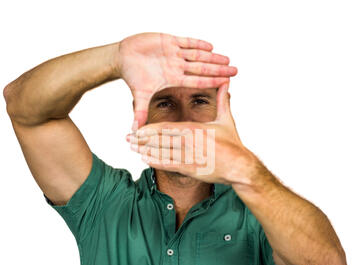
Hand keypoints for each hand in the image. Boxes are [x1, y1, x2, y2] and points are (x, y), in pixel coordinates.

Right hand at [117, 33, 237, 130]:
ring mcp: (174, 53)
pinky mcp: (169, 40)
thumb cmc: (132, 76)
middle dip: (219, 69)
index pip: (196, 80)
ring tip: (227, 59)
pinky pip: (187, 42)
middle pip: (202, 68)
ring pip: (198, 55)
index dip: (211, 81)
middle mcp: (177, 66)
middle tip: (235, 70)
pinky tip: (210, 46)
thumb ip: (141, 111)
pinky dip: (197, 43)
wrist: (123, 58)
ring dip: (212, 57)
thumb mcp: (140, 95)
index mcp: (173, 78)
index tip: (226, 82)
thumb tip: (136, 130)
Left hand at [126, 83, 257, 185]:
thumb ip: (222, 101)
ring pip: (160, 152)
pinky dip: (155, 162)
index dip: (149, 129)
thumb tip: (226, 83)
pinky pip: (168, 165)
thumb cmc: (233, 143)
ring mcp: (188, 156)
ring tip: (132, 149)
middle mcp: (188, 142)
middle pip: (158, 140)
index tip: (138, 129)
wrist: (240, 166)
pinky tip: (145, 160)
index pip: (165, 128)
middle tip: (127, 138)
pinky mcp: (190, 169)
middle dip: (141, 139)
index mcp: (194, 129)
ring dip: (144, 151)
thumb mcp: (226, 120)